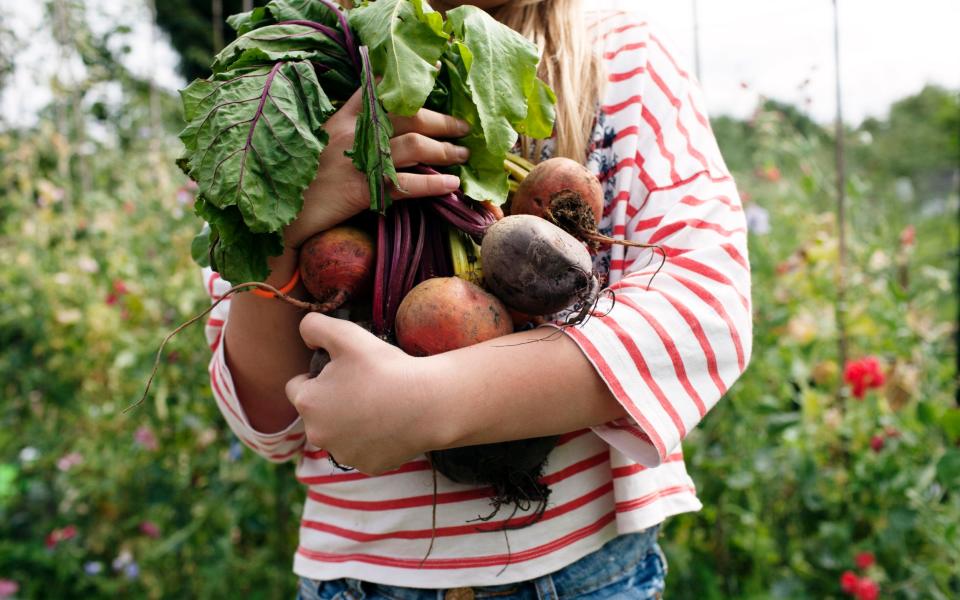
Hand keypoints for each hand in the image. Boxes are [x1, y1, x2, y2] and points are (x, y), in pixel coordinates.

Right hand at [283, 89, 470, 247]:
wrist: (282, 215)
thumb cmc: (303, 182)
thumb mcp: (321, 144)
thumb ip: (349, 131)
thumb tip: (385, 129)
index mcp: (341, 118)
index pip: (378, 90)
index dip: (409, 85)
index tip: (434, 78)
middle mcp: (352, 134)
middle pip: (408, 116)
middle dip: (442, 121)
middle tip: (463, 127)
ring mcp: (358, 161)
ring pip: (414, 146)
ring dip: (445, 150)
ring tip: (463, 155)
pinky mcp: (361, 190)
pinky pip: (406, 185)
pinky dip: (433, 185)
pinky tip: (450, 185)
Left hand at [285, 313, 445, 474]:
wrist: (429, 403)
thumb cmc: (385, 368)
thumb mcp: (346, 334)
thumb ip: (314, 326)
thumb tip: (305, 334)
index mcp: (307, 403)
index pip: (296, 387)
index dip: (317, 376)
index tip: (342, 371)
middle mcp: (318, 434)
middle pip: (317, 413)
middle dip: (332, 401)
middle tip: (363, 386)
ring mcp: (343, 454)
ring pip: (339, 434)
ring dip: (350, 422)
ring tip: (378, 404)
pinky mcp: (367, 466)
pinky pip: (363, 449)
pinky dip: (372, 439)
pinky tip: (390, 424)